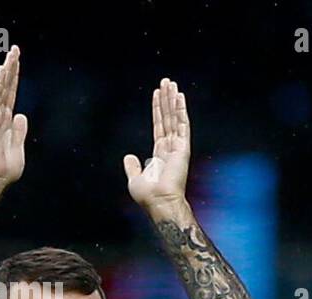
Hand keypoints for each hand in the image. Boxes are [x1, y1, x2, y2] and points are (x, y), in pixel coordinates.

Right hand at [0, 46, 26, 186]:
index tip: (17, 62)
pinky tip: (2, 73)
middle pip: (6, 87)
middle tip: (15, 49)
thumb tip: (21, 115)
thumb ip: (19, 130)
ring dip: (6, 72)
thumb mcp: (18, 145)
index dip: (14, 78)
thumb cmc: (6, 166)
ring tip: (10, 56)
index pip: (11, 93)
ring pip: (0, 89)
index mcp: (6, 119)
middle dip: (11, 68)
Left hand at [124, 78, 190, 211]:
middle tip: (166, 82)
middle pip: (168, 118)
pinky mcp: (182, 148)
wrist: (159, 202)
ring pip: (175, 117)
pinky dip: (181, 110)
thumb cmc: (149, 196)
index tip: (157, 95)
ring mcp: (177, 147)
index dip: (157, 110)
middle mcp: (170, 148)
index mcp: (160, 154)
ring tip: (172, 84)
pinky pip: (182, 124)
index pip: (159, 126)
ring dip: (173, 100)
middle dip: (166, 100)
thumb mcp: (135, 179)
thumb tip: (129, 156)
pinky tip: (180, 97)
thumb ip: (133, 167)